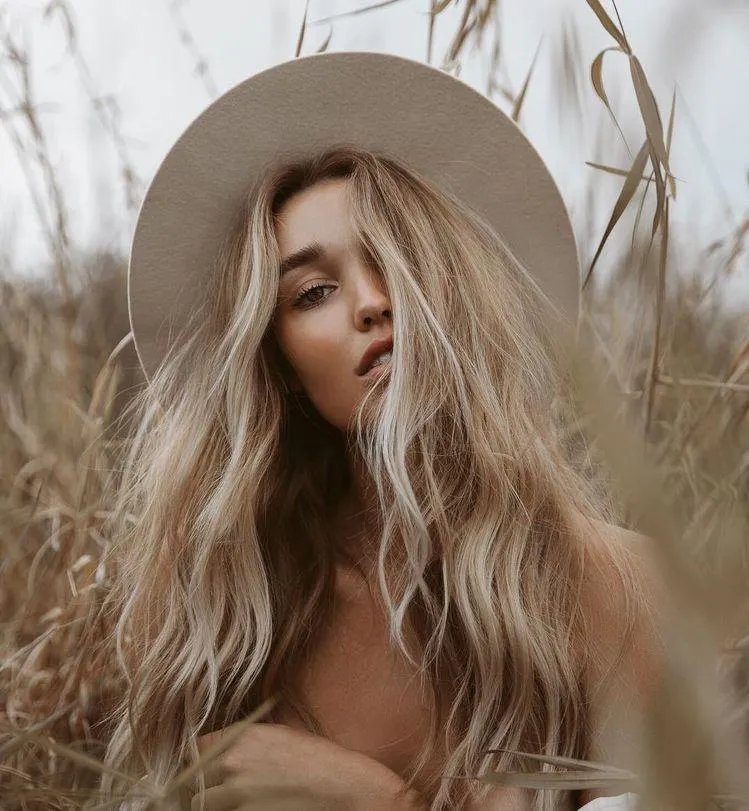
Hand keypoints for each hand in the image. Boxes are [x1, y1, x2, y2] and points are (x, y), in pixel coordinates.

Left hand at [190, 720, 426, 810]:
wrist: (345, 788)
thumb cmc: (319, 760)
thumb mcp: (281, 736)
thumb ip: (246, 741)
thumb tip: (222, 751)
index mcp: (242, 737)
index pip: (197, 749)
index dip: (200, 763)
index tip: (205, 773)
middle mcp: (234, 763)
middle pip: (193, 782)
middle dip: (201, 790)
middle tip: (215, 796)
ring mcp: (238, 796)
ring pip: (202, 807)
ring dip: (213, 807)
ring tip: (233, 806)